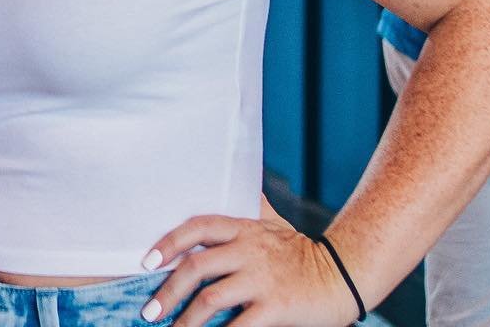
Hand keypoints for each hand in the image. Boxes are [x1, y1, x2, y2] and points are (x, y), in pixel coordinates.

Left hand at [141, 213, 353, 326]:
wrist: (342, 274)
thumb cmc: (300, 251)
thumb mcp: (272, 222)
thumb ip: (249, 205)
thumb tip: (232, 178)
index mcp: (243, 228)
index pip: (197, 228)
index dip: (168, 244)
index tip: (147, 261)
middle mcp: (248, 249)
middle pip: (197, 267)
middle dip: (168, 291)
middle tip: (150, 311)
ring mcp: (261, 279)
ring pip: (211, 299)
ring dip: (186, 321)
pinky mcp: (276, 307)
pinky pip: (240, 326)